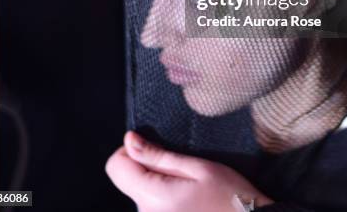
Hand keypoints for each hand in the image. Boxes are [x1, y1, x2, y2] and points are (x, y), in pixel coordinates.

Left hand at [105, 131, 273, 211]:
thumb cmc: (231, 197)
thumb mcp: (198, 168)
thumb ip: (159, 156)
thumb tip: (129, 140)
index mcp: (153, 197)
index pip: (115, 167)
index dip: (129, 151)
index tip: (151, 149)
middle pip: (128, 182)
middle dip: (148, 170)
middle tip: (181, 172)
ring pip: (140, 196)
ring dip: (157, 188)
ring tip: (189, 192)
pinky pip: (152, 210)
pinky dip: (164, 204)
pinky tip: (189, 206)